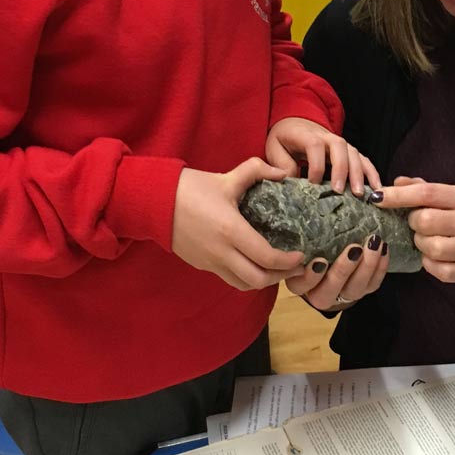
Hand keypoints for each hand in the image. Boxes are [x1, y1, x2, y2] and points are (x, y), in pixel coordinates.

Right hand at [172, 157, 304, 290]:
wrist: (153, 201)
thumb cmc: (190, 188)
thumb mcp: (227, 177)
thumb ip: (257, 171)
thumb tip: (282, 172)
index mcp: (231, 231)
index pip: (267, 258)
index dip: (288, 262)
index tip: (301, 256)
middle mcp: (221, 252)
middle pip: (257, 280)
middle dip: (280, 277)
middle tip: (295, 267)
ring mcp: (210, 262)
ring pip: (242, 284)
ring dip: (263, 281)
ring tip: (278, 269)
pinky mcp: (201, 264)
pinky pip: (229, 278)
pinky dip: (246, 276)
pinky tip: (255, 263)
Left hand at [265, 117, 380, 195]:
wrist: (295, 123)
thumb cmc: (284, 139)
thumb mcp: (274, 149)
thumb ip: (281, 164)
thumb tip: (291, 181)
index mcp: (306, 134)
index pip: (314, 146)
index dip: (315, 165)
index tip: (312, 185)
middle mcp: (326, 136)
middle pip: (340, 147)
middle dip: (341, 169)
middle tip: (339, 191)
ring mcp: (340, 143)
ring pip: (354, 153)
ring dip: (359, 173)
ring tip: (360, 194)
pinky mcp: (349, 151)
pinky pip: (363, 160)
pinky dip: (371, 173)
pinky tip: (376, 188)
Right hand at [284, 232, 389, 311]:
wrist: (332, 258)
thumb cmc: (313, 244)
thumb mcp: (305, 240)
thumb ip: (304, 232)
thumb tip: (304, 203)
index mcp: (301, 282)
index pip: (302, 284)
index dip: (310, 276)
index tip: (319, 261)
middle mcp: (321, 293)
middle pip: (330, 289)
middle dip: (343, 270)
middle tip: (354, 249)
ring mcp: (344, 294)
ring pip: (355, 288)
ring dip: (367, 266)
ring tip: (374, 244)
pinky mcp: (363, 290)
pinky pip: (373, 284)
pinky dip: (380, 267)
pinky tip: (383, 249)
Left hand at [376, 177, 454, 282]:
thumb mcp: (451, 196)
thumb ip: (422, 188)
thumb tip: (395, 183)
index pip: (427, 193)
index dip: (399, 196)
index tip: (377, 197)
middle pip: (425, 221)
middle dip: (413, 222)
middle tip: (418, 223)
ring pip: (429, 247)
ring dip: (420, 243)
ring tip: (428, 239)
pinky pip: (435, 268)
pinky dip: (428, 262)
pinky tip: (435, 255)